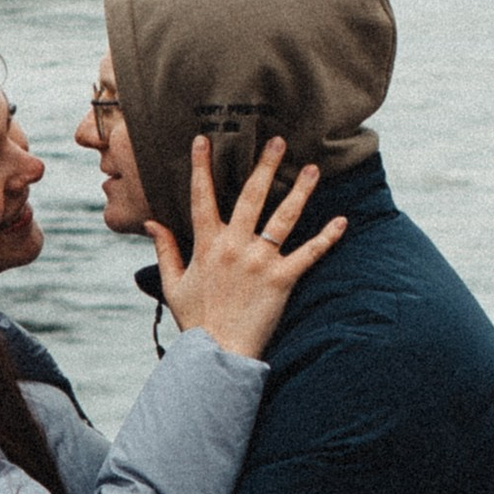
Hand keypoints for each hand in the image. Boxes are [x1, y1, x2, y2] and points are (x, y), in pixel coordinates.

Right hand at [149, 137, 346, 359]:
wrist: (217, 353)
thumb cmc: (196, 321)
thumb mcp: (173, 284)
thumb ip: (165, 250)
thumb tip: (152, 222)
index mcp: (207, 245)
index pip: (202, 197)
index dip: (201, 167)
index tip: (203, 140)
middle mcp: (234, 246)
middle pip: (251, 196)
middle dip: (264, 165)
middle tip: (277, 140)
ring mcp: (259, 261)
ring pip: (283, 218)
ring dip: (300, 191)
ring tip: (313, 169)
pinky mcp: (281, 279)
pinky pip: (308, 254)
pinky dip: (327, 238)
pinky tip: (342, 221)